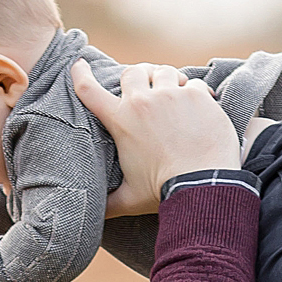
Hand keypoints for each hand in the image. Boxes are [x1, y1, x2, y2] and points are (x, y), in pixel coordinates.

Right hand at [74, 58, 239, 217]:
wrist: (200, 185)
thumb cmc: (162, 192)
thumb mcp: (128, 199)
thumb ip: (109, 203)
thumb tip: (94, 216)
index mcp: (121, 121)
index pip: (90, 91)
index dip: (81, 75)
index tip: (79, 64)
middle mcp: (143, 102)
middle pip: (132, 71)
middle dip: (138, 76)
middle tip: (148, 86)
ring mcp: (171, 95)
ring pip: (164, 71)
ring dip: (167, 79)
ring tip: (176, 90)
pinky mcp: (197, 96)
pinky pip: (194, 83)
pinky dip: (196, 92)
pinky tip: (202, 105)